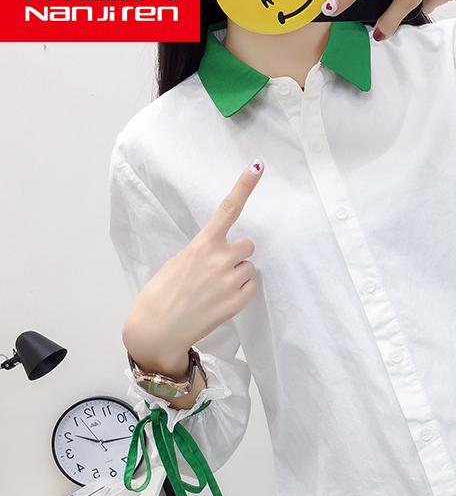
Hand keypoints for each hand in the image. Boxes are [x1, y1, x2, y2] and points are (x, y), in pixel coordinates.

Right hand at [123, 160, 264, 375]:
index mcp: (201, 245)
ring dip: (238, 273)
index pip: (228, 209)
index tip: (258, 167)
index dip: (244, 186)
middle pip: (247, 244)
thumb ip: (203, 252)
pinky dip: (240, 291)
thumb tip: (221, 252)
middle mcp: (219, 259)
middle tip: (219, 267)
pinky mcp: (237, 302)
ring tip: (215, 287)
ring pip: (249, 267)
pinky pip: (250, 287)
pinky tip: (221, 299)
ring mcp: (230, 282)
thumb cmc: (162, 293)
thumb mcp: (178, 262)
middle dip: (238, 252)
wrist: (158, 329)